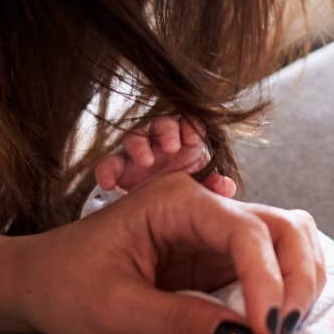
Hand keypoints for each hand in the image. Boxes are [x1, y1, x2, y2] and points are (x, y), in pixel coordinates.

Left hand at [16, 173, 324, 333]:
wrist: (37, 281)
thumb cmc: (65, 282)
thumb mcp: (115, 307)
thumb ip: (179, 319)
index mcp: (175, 200)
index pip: (245, 229)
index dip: (267, 278)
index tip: (266, 327)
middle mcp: (204, 208)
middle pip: (283, 226)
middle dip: (296, 275)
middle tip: (284, 329)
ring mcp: (215, 234)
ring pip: (287, 242)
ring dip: (299, 282)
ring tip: (282, 329)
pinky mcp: (218, 262)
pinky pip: (270, 269)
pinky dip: (284, 294)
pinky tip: (272, 324)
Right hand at [95, 115, 237, 197]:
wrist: (154, 208)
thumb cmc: (181, 189)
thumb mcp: (199, 188)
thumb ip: (213, 185)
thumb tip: (226, 185)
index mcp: (183, 143)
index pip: (188, 124)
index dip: (191, 127)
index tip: (194, 139)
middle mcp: (159, 143)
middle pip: (161, 125)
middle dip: (167, 132)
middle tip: (172, 147)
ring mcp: (137, 153)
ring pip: (134, 138)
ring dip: (139, 146)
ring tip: (145, 162)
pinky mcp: (118, 167)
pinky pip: (108, 163)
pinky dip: (107, 170)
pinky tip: (110, 184)